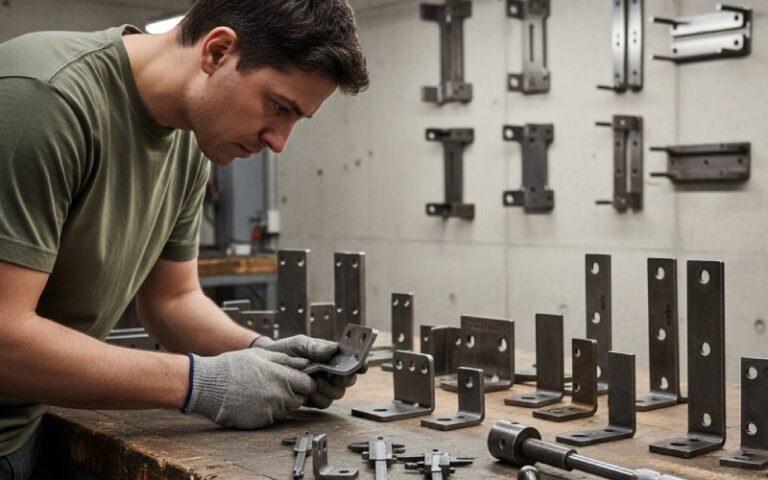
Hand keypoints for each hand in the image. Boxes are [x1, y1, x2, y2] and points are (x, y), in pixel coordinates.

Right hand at [183, 348, 315, 428]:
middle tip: (276, 386)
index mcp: (282, 376)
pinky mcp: (262, 421)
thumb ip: (286, 360)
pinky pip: (273, 417)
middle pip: (301, 398)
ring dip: (281, 403)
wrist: (209, 385)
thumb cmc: (233, 367)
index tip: (298, 381)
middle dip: (294, 393)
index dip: (305, 383)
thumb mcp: (261, 355)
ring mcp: (271, 409)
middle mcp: (280, 394)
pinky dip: (268, 411)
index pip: (309, 384)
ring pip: (287, 409)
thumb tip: (304, 363)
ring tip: (261, 392)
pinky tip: (254, 402)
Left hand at [251, 335, 356, 408]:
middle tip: (335, 376)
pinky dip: (319, 399)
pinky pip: (324, 403)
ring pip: (338, 394)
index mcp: (332, 357)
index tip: (359, 367)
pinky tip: (309, 392)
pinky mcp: (313, 398)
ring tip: (316, 383)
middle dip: (344, 380)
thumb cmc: (284, 350)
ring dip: (330, 390)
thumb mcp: (298, 343)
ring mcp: (323, 386)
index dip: (360, 365)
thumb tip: (334, 349)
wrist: (266, 364)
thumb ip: (314, 347)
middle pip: (348, 380)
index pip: (352, 362)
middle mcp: (331, 373)